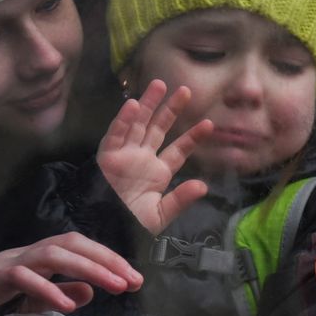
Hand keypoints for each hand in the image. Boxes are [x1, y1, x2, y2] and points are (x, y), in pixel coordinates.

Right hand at [0, 232, 141, 315]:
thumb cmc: (0, 295)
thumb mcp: (39, 296)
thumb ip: (63, 291)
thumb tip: (91, 292)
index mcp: (45, 254)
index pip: (82, 246)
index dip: (110, 258)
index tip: (135, 278)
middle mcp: (32, 252)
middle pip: (72, 244)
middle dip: (105, 260)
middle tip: (131, 281)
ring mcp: (12, 261)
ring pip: (52, 255)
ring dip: (87, 268)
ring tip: (113, 286)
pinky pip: (23, 278)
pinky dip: (48, 289)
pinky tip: (69, 305)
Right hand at [97, 79, 212, 234]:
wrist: (106, 231)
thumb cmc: (131, 225)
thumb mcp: (160, 215)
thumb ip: (180, 200)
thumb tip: (203, 186)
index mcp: (157, 173)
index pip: (178, 150)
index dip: (192, 137)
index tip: (209, 124)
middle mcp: (142, 159)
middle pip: (158, 128)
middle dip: (171, 109)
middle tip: (185, 90)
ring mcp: (125, 155)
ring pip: (137, 124)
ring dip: (147, 104)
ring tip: (160, 84)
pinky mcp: (107, 156)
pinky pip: (115, 134)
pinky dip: (123, 120)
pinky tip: (133, 104)